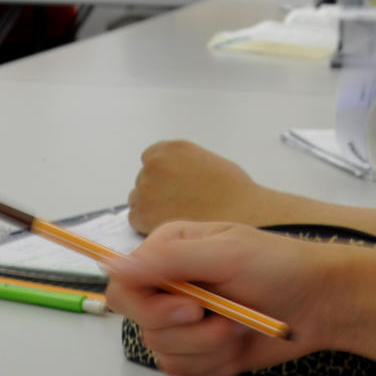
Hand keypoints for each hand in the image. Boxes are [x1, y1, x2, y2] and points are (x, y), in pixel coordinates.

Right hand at [101, 221, 336, 375]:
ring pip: (166, 357)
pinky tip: (240, 345)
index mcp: (168, 254)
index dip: (148, 307)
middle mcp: (171, 289)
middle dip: (191, 331)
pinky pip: (188, 375)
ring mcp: (186, 324)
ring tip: (242, 326)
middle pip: (143, 328)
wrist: (321, 303)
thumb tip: (112, 264)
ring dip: (210, 348)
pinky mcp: (202, 353)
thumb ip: (169, 260)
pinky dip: (217, 365)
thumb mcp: (227, 253)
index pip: (122, 288)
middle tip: (228, 315)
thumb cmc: (281, 265)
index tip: (189, 307)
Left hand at [129, 140, 281, 232]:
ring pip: (138, 199)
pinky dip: (147, 225)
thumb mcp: (207, 160)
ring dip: (150, 208)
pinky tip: (171, 226)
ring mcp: (146, 189)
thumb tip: (176, 175)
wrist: (240, 215)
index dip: (162, 173)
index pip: (151, 157)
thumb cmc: (232, 191)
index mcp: (172, 149)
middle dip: (157, 191)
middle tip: (179, 204)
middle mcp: (155, 165)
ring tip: (177, 217)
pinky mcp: (142, 214)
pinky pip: (135, 218)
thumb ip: (183, 164)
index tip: (172, 184)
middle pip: (144, 179)